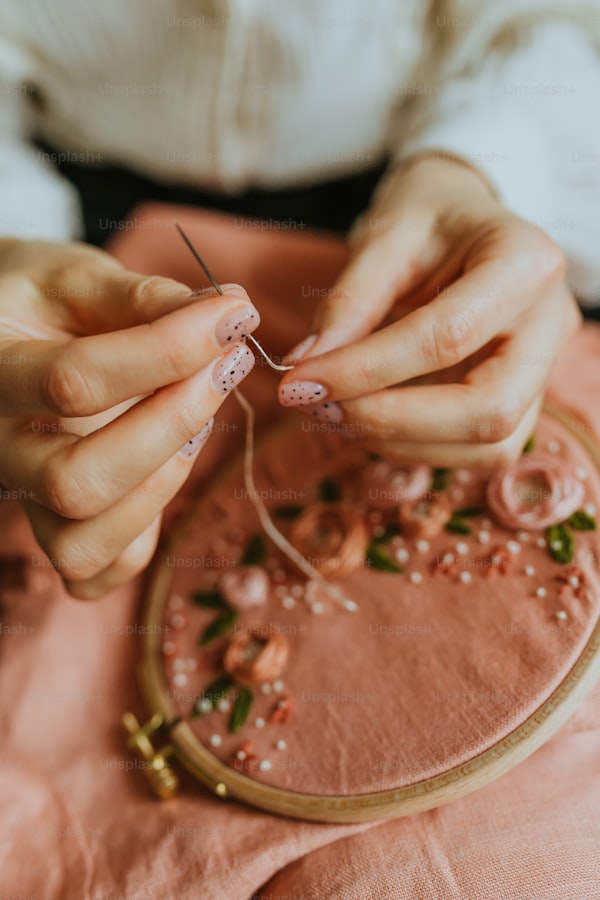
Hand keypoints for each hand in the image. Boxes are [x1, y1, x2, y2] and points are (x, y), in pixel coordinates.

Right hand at [0, 239, 257, 597]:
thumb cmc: (38, 301)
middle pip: (75, 483)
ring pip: (82, 544)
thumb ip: (140, 297)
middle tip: (227, 365)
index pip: (74, 383)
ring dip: (163, 485)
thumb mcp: (73, 277)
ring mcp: (22, 501)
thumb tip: (227, 312)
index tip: (233, 316)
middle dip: (172, 426)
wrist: (2, 332)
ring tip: (200, 418)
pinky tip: (169, 464)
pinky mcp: (53, 530)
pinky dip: (144, 535)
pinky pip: (96, 571)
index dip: (168, 351)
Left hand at [278, 155, 580, 467]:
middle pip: (488, 410)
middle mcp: (549, 323)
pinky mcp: (525, 400)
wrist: (466, 220)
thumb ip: (350, 301)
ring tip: (335, 411)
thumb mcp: (385, 236)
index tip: (299, 381)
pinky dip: (416, 447)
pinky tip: (370, 417)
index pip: (445, 336)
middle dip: (392, 422)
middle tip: (319, 408)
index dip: (364, 370)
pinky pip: (478, 451)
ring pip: (488, 445)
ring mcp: (544, 370)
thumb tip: (307, 367)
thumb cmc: (429, 217)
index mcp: (525, 263)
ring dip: (400, 442)